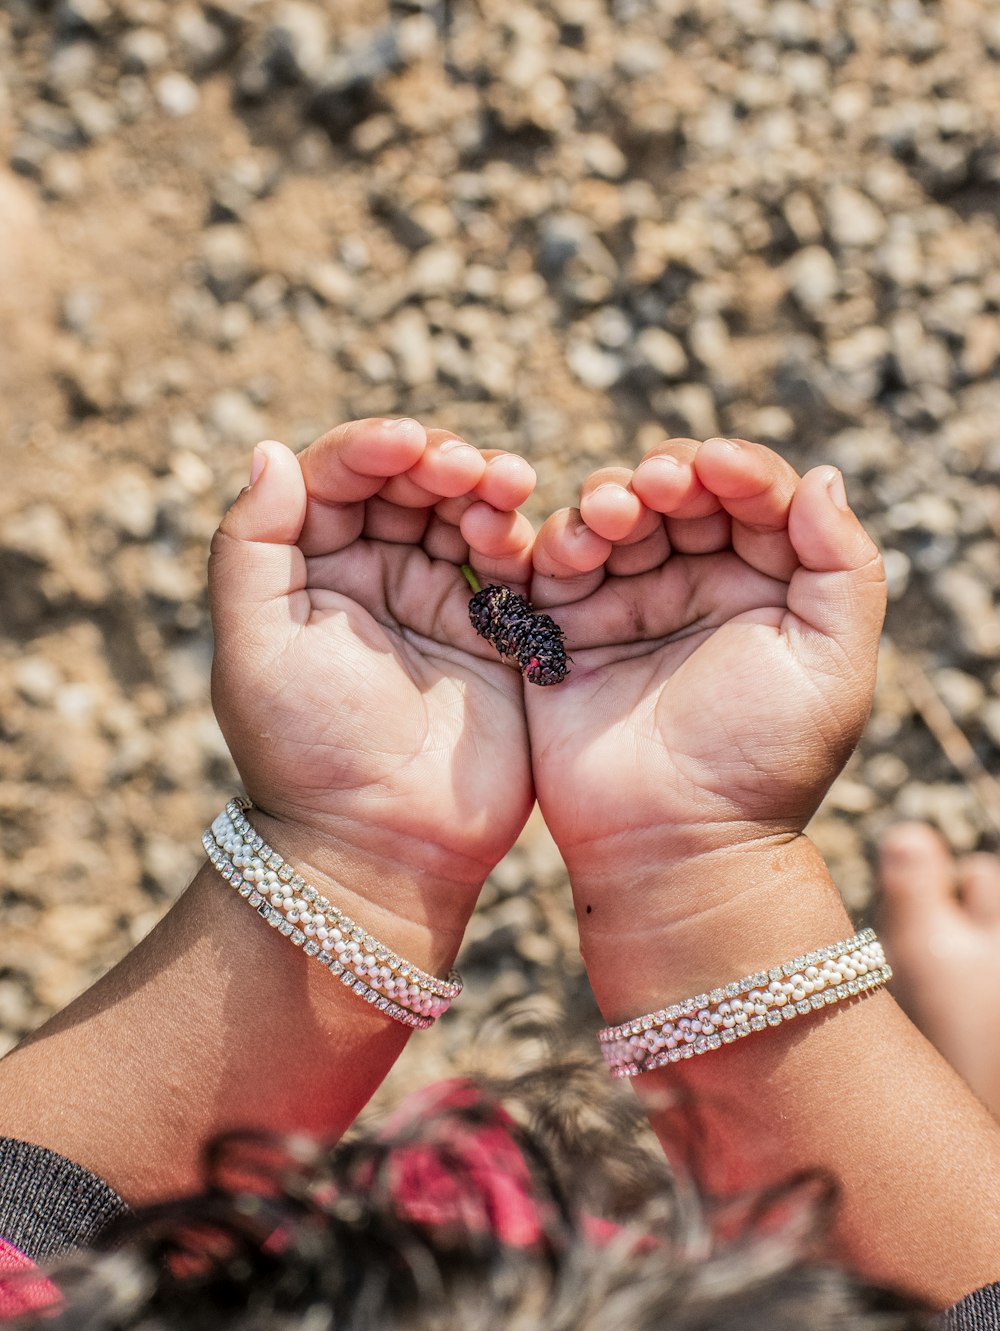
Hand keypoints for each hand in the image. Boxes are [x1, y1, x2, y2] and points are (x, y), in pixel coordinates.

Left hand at [209, 418, 536, 960]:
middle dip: (439, 460)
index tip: (406, 444)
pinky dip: (521, 540)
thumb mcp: (256, 645)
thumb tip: (270, 451)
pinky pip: (514, 567)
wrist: (381, 844)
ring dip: (486, 489)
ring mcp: (438, 602)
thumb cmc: (306, 751)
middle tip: (466, 467)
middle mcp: (375, 573)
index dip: (371, 448)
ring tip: (504, 488)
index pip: (338, 478)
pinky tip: (521, 539)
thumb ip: (251, 545)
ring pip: (466, 513)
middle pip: (410, 483)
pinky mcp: (496, 636)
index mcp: (310, 567)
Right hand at [525, 437, 885, 889]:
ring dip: (609, 498)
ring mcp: (628, 602)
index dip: (738, 470)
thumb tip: (821, 478)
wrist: (674, 842)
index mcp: (767, 584)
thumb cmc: (763, 763)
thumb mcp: (833, 666)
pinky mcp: (565, 628)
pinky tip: (570, 552)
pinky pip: (554, 564)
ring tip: (613, 517)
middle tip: (657, 488)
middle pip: (678, 492)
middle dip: (667, 475)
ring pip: (613, 515)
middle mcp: (697, 583)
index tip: (717, 467)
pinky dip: (557, 542)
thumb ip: (842, 566)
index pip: (755, 498)